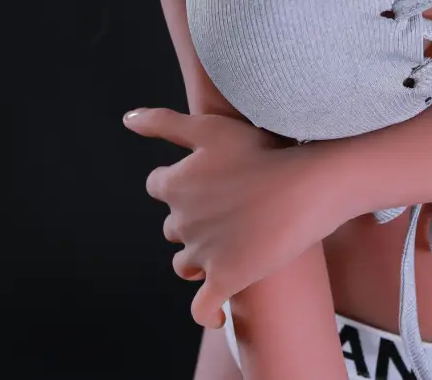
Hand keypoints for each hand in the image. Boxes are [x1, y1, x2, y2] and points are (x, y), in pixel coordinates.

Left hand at [122, 107, 340, 328]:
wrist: (304, 185)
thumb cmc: (261, 150)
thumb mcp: (210, 126)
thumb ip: (164, 123)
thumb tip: (127, 119)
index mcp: (176, 184)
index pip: (158, 185)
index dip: (179, 181)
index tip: (206, 179)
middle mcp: (182, 221)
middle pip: (173, 227)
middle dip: (192, 220)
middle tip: (226, 208)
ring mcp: (203, 254)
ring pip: (185, 265)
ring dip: (198, 260)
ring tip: (228, 247)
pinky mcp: (226, 279)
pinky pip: (203, 307)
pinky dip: (207, 312)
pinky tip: (218, 312)